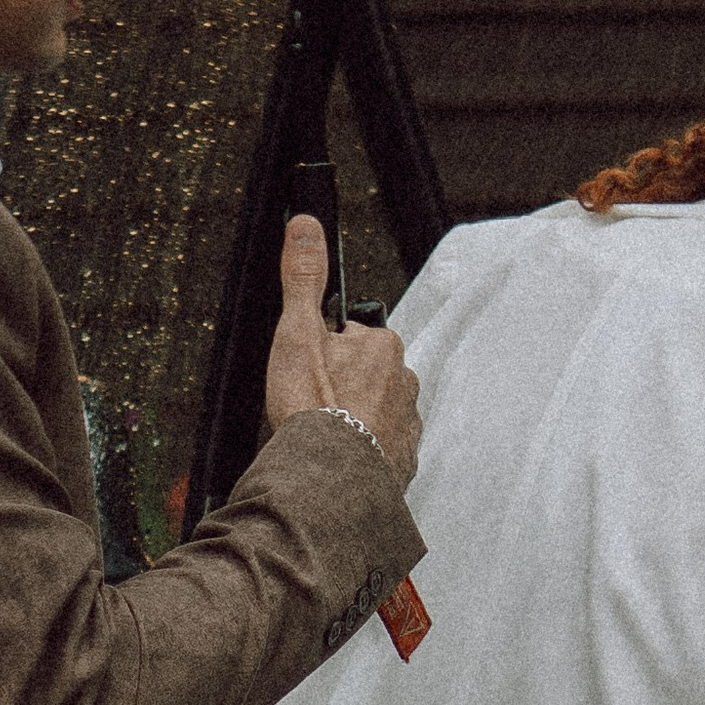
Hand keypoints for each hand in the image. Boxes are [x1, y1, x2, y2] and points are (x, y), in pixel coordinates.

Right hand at [264, 214, 420, 488]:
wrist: (327, 478)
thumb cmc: (313, 408)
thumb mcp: (297, 331)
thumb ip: (303, 278)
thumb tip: (306, 227)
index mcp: (382, 346)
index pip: (353, 337)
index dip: (325, 351)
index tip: (309, 369)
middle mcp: (404, 381)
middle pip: (367, 374)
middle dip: (342, 385)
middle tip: (312, 403)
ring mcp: (406, 423)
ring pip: (376, 411)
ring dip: (353, 418)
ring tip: (323, 432)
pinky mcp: (403, 461)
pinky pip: (381, 447)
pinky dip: (363, 450)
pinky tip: (339, 455)